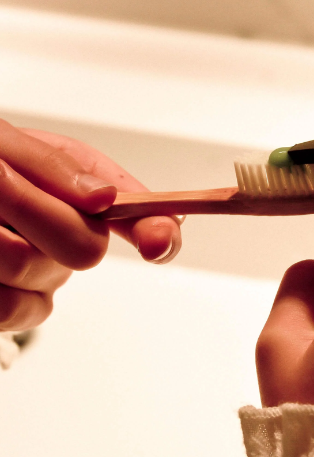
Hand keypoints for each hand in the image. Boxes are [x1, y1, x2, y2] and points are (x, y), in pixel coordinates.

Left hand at [0, 119, 181, 330]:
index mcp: (79, 188)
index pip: (139, 211)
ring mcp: (40, 274)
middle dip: (34, 211)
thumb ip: (57, 167)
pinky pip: (14, 311)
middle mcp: (68, 233)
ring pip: (40, 275)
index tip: (154, 240)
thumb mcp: (4, 144)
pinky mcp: (12, 308)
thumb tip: (106, 199)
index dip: (155, 224)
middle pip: (86, 247)